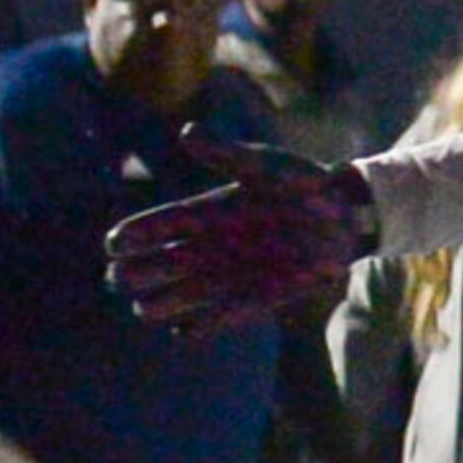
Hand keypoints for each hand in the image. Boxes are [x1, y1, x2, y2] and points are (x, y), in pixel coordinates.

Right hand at [105, 137, 378, 333]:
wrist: (346, 216)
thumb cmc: (303, 183)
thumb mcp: (265, 164)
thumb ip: (225, 153)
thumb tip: (185, 132)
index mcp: (196, 216)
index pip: (144, 230)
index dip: (123, 239)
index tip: (116, 243)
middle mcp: (198, 250)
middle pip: (140, 272)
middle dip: (126, 277)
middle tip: (128, 277)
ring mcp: (219, 278)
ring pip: (161, 304)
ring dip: (154, 307)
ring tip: (154, 305)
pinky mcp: (245, 302)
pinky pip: (205, 325)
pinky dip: (193, 330)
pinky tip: (188, 328)